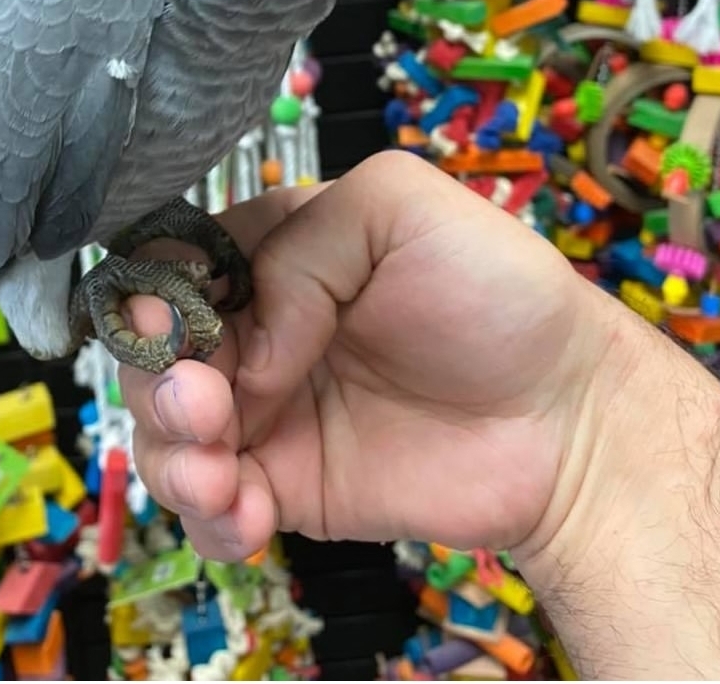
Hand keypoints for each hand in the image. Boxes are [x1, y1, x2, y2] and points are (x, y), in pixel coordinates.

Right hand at [119, 151, 619, 562]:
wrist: (565, 418)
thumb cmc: (497, 293)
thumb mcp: (399, 203)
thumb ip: (303, 242)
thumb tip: (252, 345)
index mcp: (273, 251)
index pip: (175, 264)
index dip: (156, 295)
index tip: (167, 328)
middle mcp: (259, 328)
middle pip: (154, 354)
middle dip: (158, 383)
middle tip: (202, 404)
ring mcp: (268, 411)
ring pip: (167, 434)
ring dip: (171, 455)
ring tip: (219, 471)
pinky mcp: (287, 485)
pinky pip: (213, 507)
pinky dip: (209, 516)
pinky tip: (247, 513)